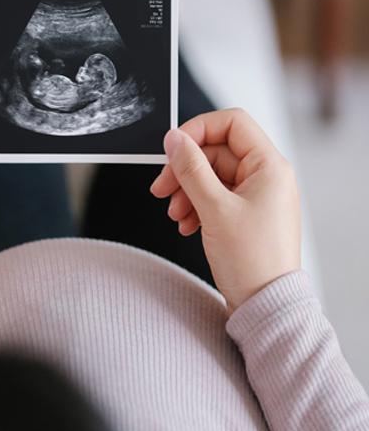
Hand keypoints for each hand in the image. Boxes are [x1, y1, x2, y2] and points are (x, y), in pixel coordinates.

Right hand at [150, 109, 300, 314]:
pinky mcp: (245, 213)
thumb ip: (191, 169)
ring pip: (211, 176)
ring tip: (175, 214)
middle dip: (184, 170)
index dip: (198, 129)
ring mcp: (255, 195)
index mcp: (269, 166)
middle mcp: (265, 176)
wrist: (265, 306)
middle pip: (215, 152)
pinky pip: (214, 196)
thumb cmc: (252, 262)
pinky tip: (186, 225)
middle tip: (162, 189)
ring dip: (186, 191)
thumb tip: (174, 139)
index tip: (173, 147)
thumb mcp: (214, 208)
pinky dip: (195, 206)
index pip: (232, 123)